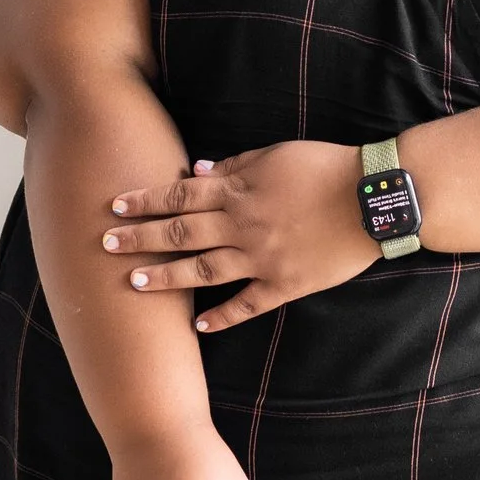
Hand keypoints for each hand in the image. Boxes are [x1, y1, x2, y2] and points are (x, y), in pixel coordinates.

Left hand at [100, 143, 376, 335]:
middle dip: (140, 239)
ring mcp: (262, 258)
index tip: (115, 205)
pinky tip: (198, 325)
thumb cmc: (326, 167)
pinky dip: (222, 316)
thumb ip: (234, 165)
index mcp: (239, 190)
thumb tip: (194, 172)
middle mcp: (243, 225)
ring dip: (167, 278)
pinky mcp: (286, 284)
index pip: (179, 195)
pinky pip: (248, 304)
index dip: (146, 200)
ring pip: (204, 271)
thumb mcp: (277, 154)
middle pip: (180, 233)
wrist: (373, 199)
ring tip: (135, 284)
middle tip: (105, 246)